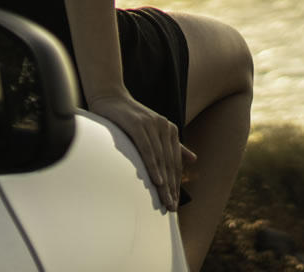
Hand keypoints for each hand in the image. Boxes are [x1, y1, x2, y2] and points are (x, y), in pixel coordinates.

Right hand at [87, 89, 196, 211]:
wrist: (110, 96)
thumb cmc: (129, 117)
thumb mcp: (153, 130)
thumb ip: (174, 145)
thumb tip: (194, 159)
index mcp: (170, 130)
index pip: (175, 163)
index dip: (176, 183)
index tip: (175, 202)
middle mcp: (164, 127)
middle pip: (169, 163)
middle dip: (171, 188)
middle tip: (171, 207)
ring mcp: (152, 125)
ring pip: (160, 160)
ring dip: (164, 183)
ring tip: (165, 201)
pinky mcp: (137, 125)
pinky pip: (147, 150)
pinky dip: (153, 167)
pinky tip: (156, 181)